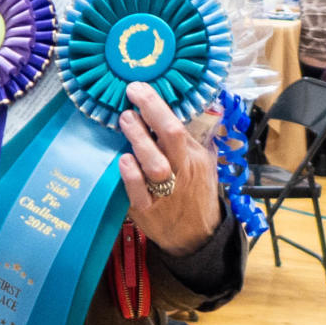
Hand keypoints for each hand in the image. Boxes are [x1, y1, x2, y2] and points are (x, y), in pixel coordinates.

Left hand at [117, 82, 219, 256]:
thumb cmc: (195, 193)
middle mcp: (181, 171)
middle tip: (130, 99)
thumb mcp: (202, 164)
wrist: (196, 236)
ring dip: (139, 140)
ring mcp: (164, 192)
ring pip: (154, 164)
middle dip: (151, 113)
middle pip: (171, 137)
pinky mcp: (147, 210)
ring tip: (125, 121)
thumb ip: (190, 139)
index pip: (177, 125)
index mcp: (193, 157)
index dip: (156, 104)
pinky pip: (139, 193)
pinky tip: (123, 161)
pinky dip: (131, 176)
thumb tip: (177, 108)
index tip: (138, 88)